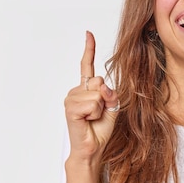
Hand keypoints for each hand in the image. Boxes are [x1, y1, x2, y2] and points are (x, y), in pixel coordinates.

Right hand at [63, 31, 119, 164]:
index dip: (89, 48)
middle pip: (99, 81)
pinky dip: (95, 113)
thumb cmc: (99, 129)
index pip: (87, 65)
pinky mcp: (71, 108)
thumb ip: (110, 92)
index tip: (88, 34)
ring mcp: (71, 98)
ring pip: (97, 94)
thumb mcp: (112, 106)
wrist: (92, 148)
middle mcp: (76, 90)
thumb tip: (101, 85)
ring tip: (92, 118)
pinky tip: (87, 121)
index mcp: (86, 88)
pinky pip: (93, 103)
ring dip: (100, 108)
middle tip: (98, 113)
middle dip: (105, 98)